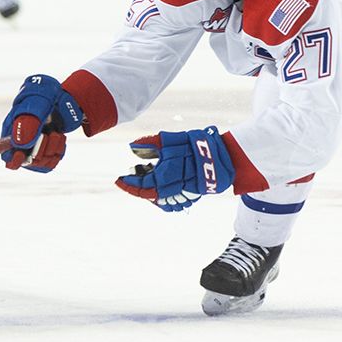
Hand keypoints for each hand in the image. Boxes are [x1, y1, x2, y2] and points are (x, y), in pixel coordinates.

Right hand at [0, 74, 83, 172]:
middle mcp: (22, 142)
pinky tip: (59, 137)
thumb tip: (19, 144)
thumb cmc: (43, 95)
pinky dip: (59, 150)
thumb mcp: (37, 104)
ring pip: (43, 162)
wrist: (59, 94)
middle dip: (41, 150)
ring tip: (56, 132)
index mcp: (12, 131)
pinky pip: (54, 160)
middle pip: (28, 162)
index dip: (15, 160)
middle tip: (47, 134)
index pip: (7, 156)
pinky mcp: (48, 149)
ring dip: (53, 148)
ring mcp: (36, 146)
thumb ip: (28, 123)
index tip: (24, 154)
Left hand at [115, 126, 234, 211]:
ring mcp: (184, 193)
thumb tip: (132, 146)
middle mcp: (174, 187)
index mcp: (166, 174)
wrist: (222, 155)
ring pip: (162, 201)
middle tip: (127, 183)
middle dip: (136, 190)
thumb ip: (149, 143)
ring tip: (141, 186)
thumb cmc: (194, 145)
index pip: (142, 185)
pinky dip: (164, 200)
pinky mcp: (193, 195)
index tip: (119, 180)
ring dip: (149, 196)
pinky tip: (158, 191)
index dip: (129, 184)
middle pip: (149, 195)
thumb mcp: (169, 139)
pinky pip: (174, 203)